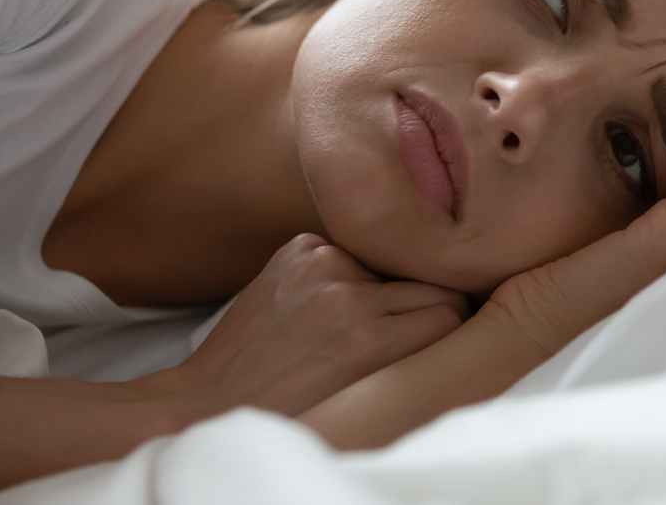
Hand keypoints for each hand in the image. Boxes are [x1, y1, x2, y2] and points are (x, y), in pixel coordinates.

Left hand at [144, 234, 469, 418]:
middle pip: (428, 284)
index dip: (449, 330)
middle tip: (402, 337)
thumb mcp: (364, 403)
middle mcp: (346, 295)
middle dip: (424, 308)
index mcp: (371, 341)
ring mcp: (318, 265)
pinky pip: (350, 250)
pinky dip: (345, 273)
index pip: (452, 311)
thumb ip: (412, 361)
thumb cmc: (294, 416)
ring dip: (383, 289)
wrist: (210, 403)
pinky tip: (323, 305)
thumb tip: (455, 326)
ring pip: (391, 266)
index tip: (437, 345)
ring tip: (354, 324)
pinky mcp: (298, 249)